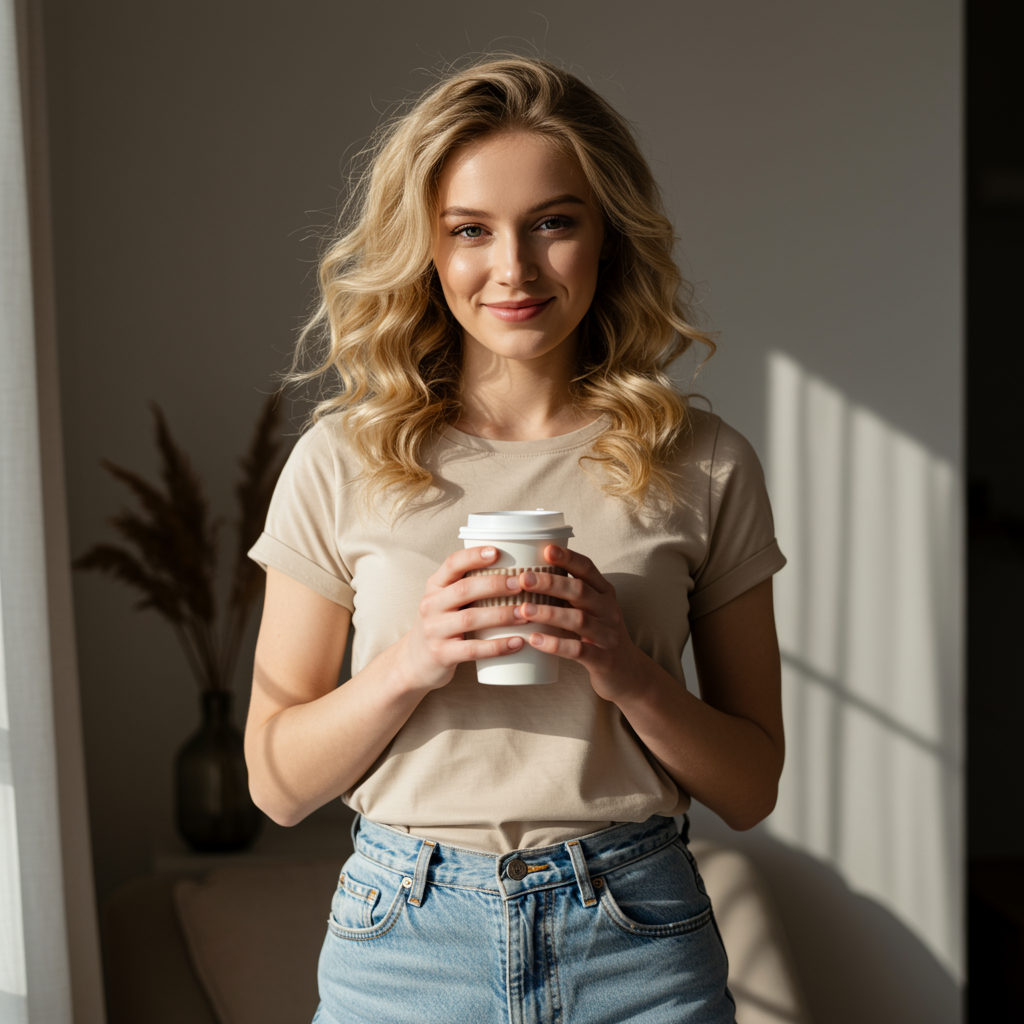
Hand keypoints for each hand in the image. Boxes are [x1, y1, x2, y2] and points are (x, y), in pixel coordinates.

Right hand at [399, 546, 527, 691]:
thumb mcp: (445, 601)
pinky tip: (517, 642)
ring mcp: (434, 630)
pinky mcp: (442, 654)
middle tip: (520, 584)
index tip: (496, 551)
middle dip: (495, 584)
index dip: (473, 556)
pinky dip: (498, 646)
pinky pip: (473, 649)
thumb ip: (468, 586)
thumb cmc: (442, 626)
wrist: (415, 663)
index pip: (451, 564)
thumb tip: (513, 569)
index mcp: (434, 586)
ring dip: (501, 615)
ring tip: (525, 613)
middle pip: (464, 589)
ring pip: (470, 618)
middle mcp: (431, 605)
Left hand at [514, 545, 646, 702]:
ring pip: (578, 619)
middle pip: (580, 591)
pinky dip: (556, 644)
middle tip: (524, 579)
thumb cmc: (599, 636)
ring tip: (523, 610)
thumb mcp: (591, 610)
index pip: (587, 569)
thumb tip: (529, 574)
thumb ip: (569, 595)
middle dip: (551, 583)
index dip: (568, 558)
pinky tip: (535, 640)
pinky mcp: (604, 659)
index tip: (546, 549)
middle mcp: (609, 610)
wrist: (629, 674)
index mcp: (605, 593)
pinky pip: (579, 650)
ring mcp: (609, 635)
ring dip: (549, 613)